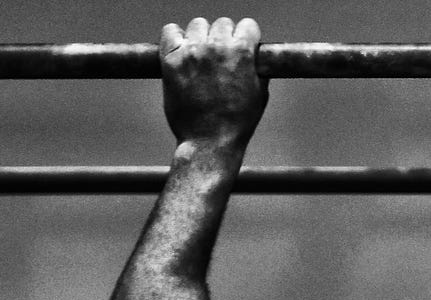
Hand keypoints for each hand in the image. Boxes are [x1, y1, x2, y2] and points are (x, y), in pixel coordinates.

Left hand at [160, 16, 267, 148]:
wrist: (210, 144)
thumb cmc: (237, 125)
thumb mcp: (259, 95)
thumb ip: (258, 69)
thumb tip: (256, 56)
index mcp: (242, 52)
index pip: (247, 25)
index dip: (246, 38)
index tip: (242, 47)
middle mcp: (216, 47)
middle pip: (222, 24)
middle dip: (224, 39)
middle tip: (220, 60)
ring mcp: (192, 52)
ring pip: (197, 25)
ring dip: (201, 37)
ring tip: (201, 59)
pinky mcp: (171, 59)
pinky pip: (170, 31)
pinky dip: (175, 38)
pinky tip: (182, 52)